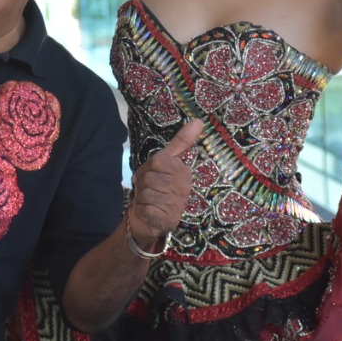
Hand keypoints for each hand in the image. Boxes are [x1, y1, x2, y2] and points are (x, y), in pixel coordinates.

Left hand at [127, 119, 202, 243]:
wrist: (149, 218)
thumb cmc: (156, 186)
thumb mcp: (166, 161)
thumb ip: (181, 142)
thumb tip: (198, 121)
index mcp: (183, 171)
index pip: (158, 161)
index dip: (148, 169)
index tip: (154, 175)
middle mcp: (183, 188)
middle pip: (149, 177)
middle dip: (144, 184)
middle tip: (150, 190)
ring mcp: (176, 205)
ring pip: (146, 192)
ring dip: (142, 198)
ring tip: (150, 201)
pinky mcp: (167, 219)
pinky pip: (146, 208)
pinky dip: (143, 210)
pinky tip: (150, 213)